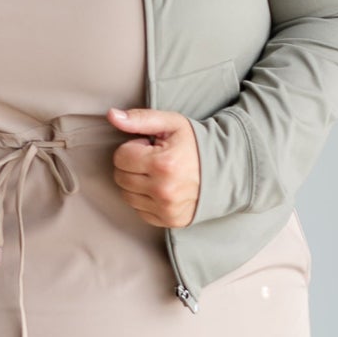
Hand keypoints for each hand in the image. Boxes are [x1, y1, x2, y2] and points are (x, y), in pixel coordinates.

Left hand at [107, 106, 200, 227]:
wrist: (226, 169)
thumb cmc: (196, 144)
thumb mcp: (171, 123)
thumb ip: (139, 119)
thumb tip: (111, 116)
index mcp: (163, 163)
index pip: (120, 157)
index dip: (134, 148)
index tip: (150, 147)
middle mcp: (163, 190)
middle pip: (120, 177)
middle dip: (132, 165)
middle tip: (153, 159)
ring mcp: (166, 209)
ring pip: (127, 195)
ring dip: (136, 183)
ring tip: (158, 174)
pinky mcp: (169, 221)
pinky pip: (139, 210)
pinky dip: (145, 199)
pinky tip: (161, 188)